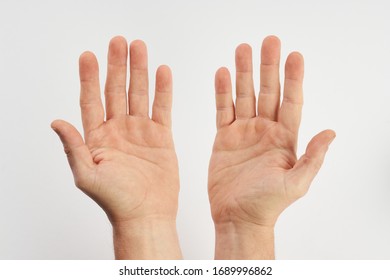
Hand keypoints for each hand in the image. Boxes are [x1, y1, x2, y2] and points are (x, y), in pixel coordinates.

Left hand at [51, 37, 180, 258]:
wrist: (146, 215)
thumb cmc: (115, 201)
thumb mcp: (87, 176)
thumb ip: (73, 147)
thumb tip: (56, 122)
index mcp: (97, 137)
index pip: (91, 101)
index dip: (88, 78)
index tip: (88, 56)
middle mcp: (118, 129)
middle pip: (116, 90)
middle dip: (117, 65)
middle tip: (119, 42)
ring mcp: (140, 130)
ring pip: (139, 93)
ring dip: (140, 70)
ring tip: (139, 48)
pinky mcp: (161, 136)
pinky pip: (162, 107)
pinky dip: (163, 90)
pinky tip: (163, 71)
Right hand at [208, 36, 334, 258]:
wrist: (238, 217)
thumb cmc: (267, 205)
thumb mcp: (296, 184)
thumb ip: (312, 158)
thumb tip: (331, 133)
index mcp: (285, 139)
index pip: (291, 101)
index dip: (293, 79)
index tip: (294, 56)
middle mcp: (266, 131)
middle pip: (268, 92)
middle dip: (268, 66)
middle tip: (268, 41)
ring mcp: (244, 132)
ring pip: (244, 96)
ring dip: (243, 73)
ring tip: (242, 49)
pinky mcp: (224, 138)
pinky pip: (223, 110)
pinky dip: (222, 92)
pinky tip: (222, 74)